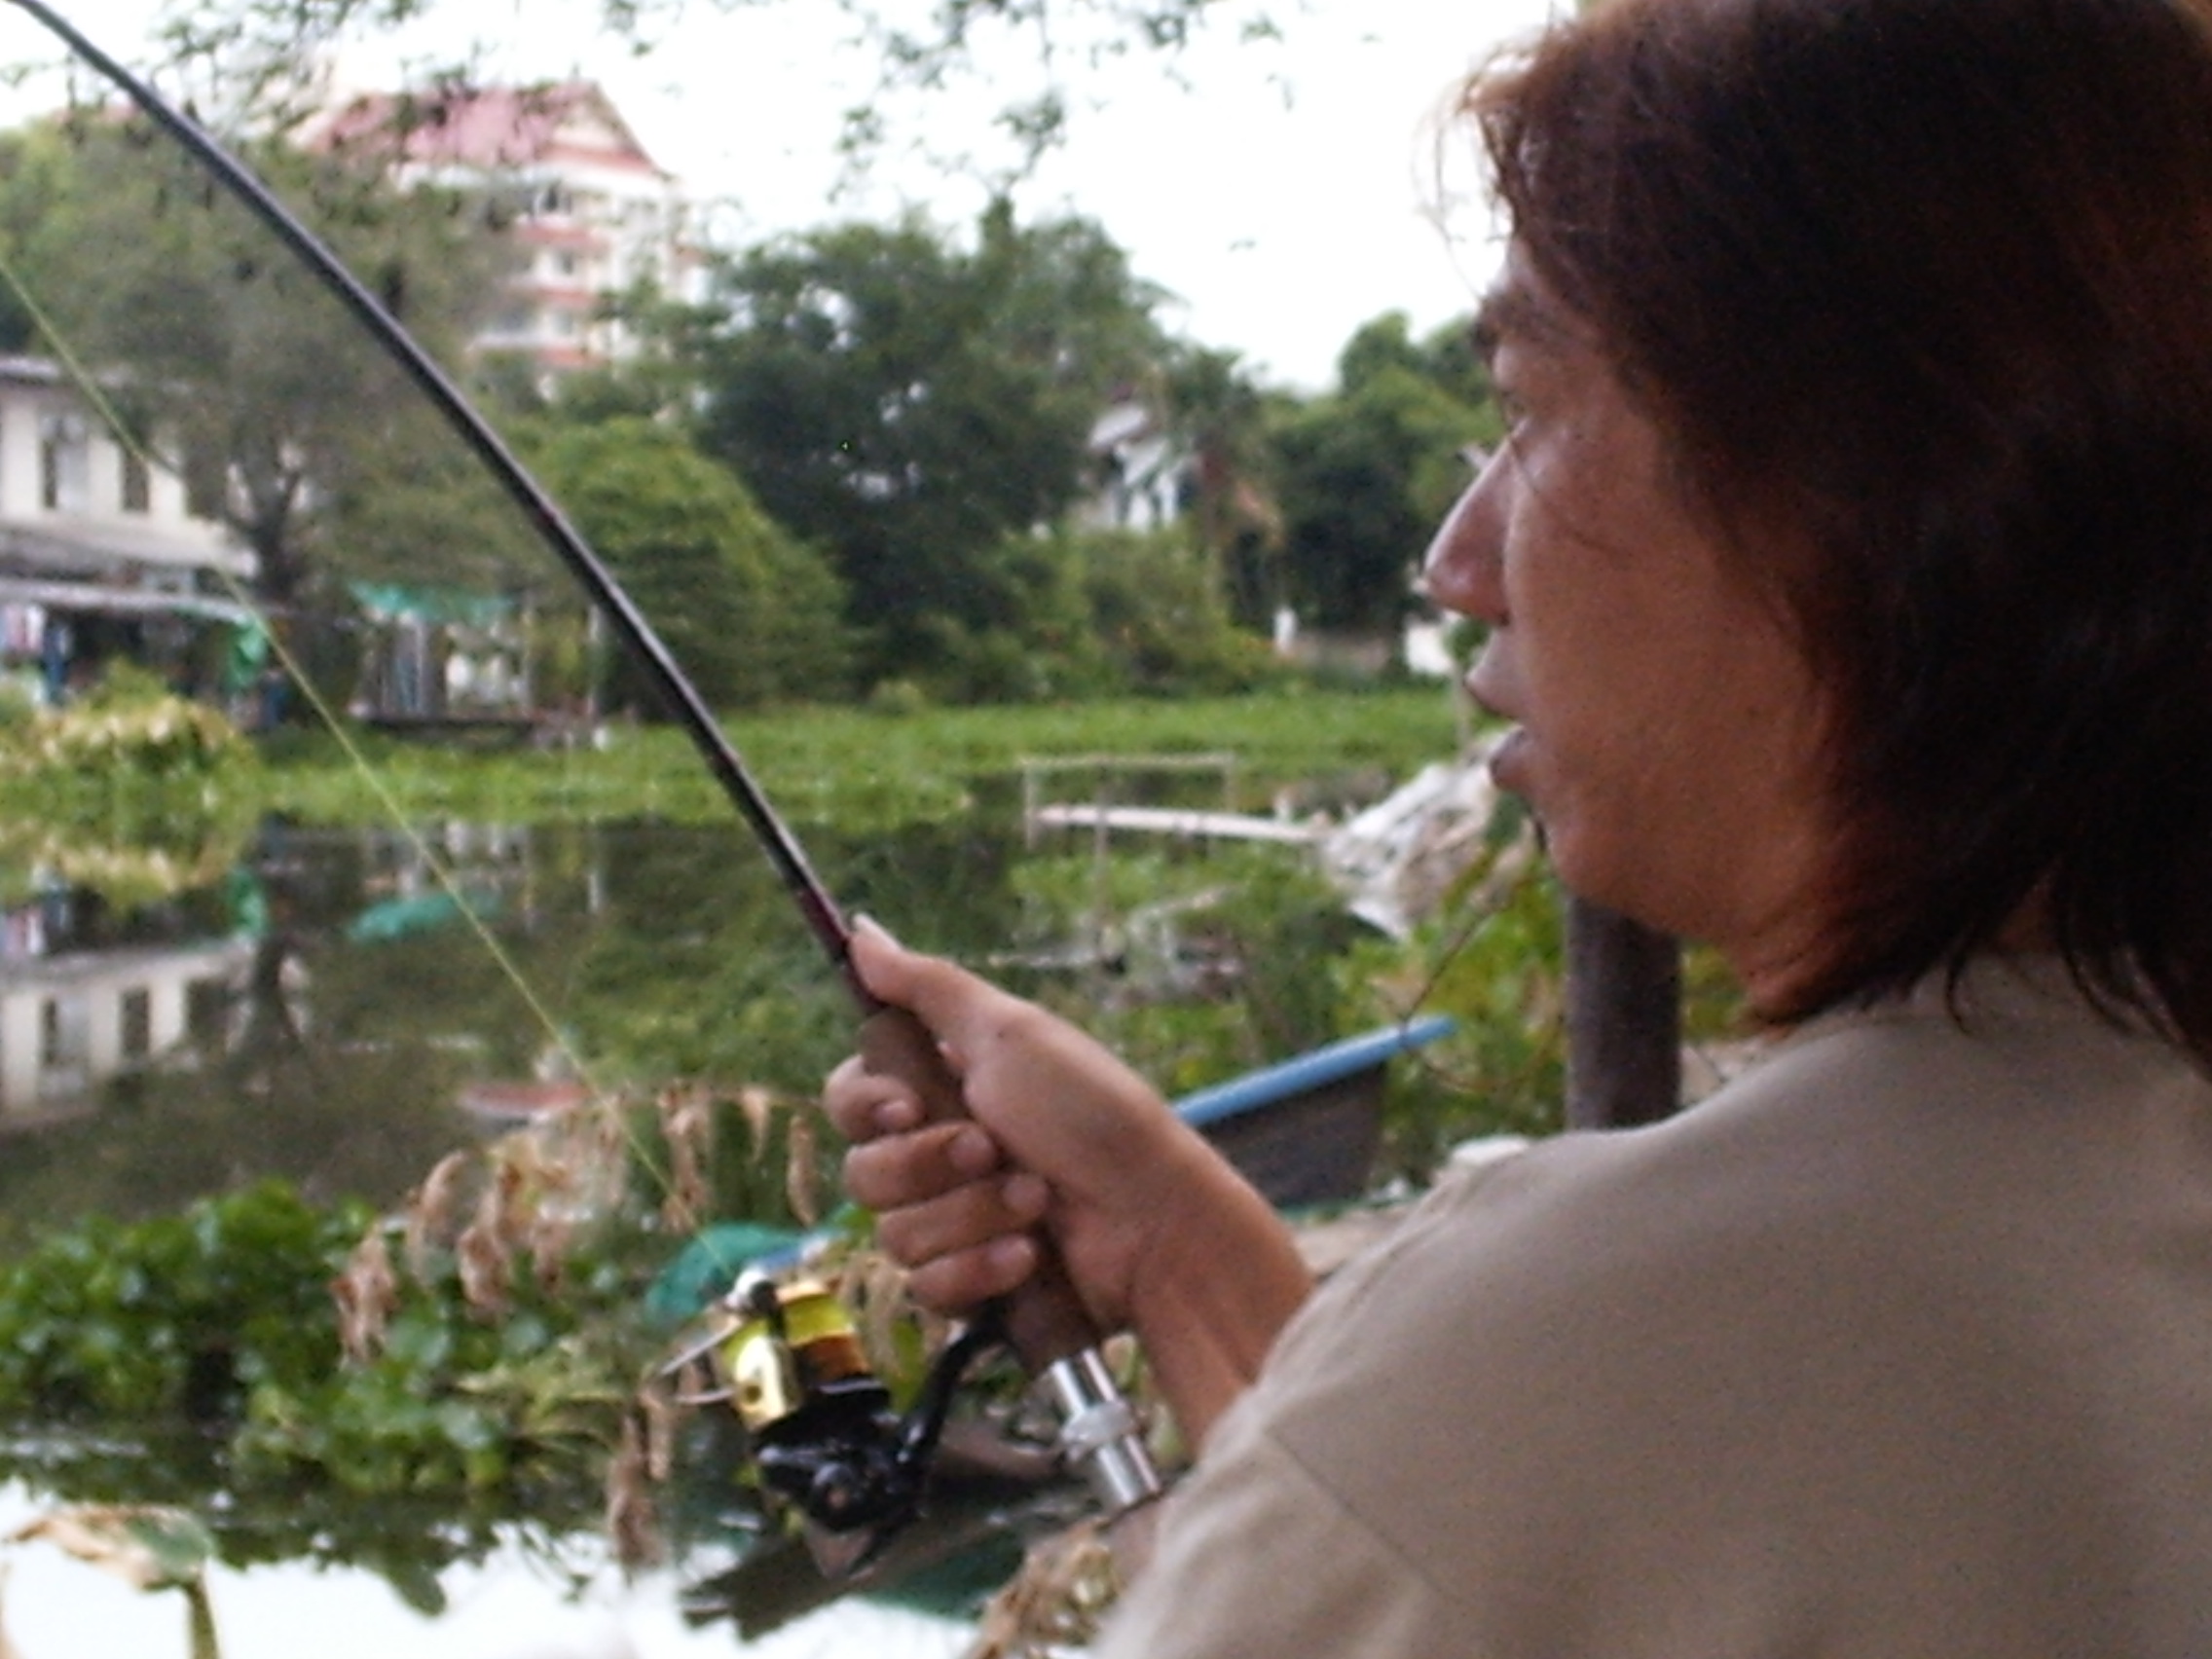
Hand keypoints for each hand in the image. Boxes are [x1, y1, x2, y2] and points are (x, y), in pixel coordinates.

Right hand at [824, 917, 1195, 1333]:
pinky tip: (1027, 1255)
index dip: (865, 1106)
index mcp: (943, 1090)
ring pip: (896, 1234)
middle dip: (930, 1164)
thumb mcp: (1012, 1034)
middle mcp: (940, 1157)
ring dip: (971, 1214)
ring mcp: (955, 1224)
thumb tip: (860, 927)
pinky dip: (979, 1268)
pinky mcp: (973, 1286)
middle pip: (863, 1172)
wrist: (1155, 1218)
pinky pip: (929, 1288)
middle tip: (993, 1148)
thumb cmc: (1093, 1112)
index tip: (904, 1106)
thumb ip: (926, 986)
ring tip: (1036, 1201)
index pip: (850, 1099)